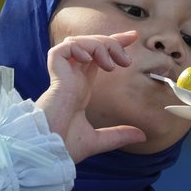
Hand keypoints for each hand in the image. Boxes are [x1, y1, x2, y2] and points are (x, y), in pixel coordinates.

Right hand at [36, 31, 145, 162]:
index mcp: (80, 89)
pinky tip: (89, 59)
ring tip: (112, 64)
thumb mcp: (99, 140)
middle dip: (111, 40)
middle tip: (129, 50)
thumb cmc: (64, 147)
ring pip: (78, 43)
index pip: (96, 59)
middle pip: (90, 46)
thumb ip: (119, 134)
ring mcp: (62, 77)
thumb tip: (142, 136)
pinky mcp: (54, 77)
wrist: (48, 153)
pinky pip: (62, 49)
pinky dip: (79, 48)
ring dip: (99, 45)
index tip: (132, 37)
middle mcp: (71, 80)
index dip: (113, 45)